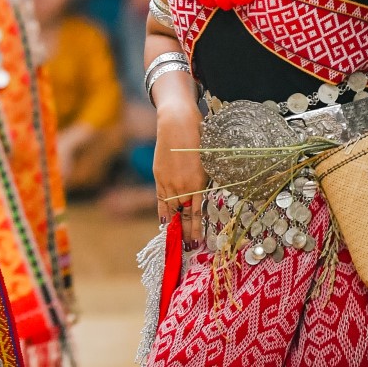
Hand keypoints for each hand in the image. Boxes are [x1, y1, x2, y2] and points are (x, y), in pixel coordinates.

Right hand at [153, 103, 206, 247]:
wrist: (176, 122)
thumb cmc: (199, 137)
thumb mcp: (209, 161)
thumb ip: (205, 180)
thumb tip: (206, 195)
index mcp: (197, 183)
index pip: (196, 213)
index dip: (196, 229)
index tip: (199, 242)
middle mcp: (181, 185)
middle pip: (182, 214)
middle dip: (185, 232)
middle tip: (188, 246)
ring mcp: (167, 181)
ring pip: (170, 209)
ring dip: (173, 225)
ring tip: (175, 240)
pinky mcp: (158, 176)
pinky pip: (160, 199)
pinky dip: (162, 211)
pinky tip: (164, 222)